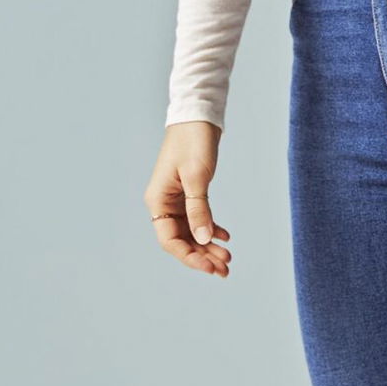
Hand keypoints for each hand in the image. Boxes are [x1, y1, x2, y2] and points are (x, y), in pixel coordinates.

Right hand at [144, 121, 231, 275]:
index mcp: (158, 201)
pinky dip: (210, 229)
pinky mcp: (188, 193)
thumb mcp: (197, 177)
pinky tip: (225, 236)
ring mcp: (176, 199)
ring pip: (191, 231)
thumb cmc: (193, 142)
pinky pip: (198, 218)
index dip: (190, 256)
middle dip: (202, 256)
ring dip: (208, 245)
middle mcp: (164, 203)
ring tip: (228, 257)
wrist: (198, 116)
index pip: (170, 240)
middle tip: (225, 269)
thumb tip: (203, 239)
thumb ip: (199, 209)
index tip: (211, 266)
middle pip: (182, 240)